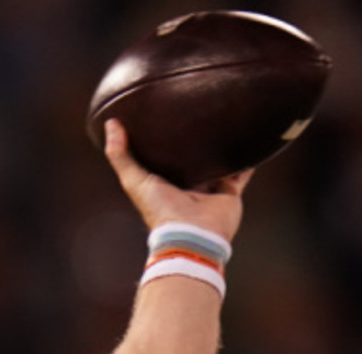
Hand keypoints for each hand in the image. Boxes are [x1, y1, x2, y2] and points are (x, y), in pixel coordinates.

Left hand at [103, 118, 253, 241]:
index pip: (163, 156)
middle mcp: (186, 185)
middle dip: (195, 140)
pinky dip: (248, 158)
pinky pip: (242, 171)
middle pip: (192, 158)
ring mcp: (209, 189)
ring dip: (222, 145)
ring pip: (217, 161)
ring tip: (226, 119)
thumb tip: (110, 124)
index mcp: (163, 183)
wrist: (192, 234)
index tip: (163, 114)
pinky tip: (251, 139)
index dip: (163, 139)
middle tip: (198, 110)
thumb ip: (120, 155)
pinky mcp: (229, 192)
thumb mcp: (134, 180)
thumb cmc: (160, 210)